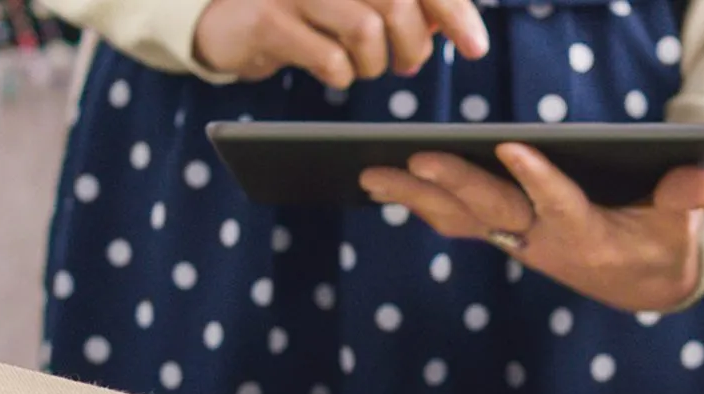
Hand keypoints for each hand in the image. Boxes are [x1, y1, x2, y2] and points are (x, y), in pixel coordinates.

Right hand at [194, 0, 488, 87]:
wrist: (228, 20)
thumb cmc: (309, 13)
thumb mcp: (361, 3)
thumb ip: (409, 7)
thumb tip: (458, 27)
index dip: (454, 12)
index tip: (475, 47)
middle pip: (396, 2)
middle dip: (414, 45)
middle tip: (408, 65)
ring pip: (366, 30)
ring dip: (376, 63)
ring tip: (364, 66)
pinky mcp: (269, 18)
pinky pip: (330, 59)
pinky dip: (343, 75)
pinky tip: (333, 70)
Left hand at [359, 144, 703, 311]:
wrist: (643, 284)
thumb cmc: (663, 243)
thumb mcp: (683, 225)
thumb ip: (688, 200)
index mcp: (589, 237)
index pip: (563, 206)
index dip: (539, 180)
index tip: (514, 149)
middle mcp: (544, 242)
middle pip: (495, 210)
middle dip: (455, 183)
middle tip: (417, 155)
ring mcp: (520, 240)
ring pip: (463, 216)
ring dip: (417, 195)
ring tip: (371, 173)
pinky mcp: (508, 235)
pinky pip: (456, 220)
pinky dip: (420, 202)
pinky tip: (384, 183)